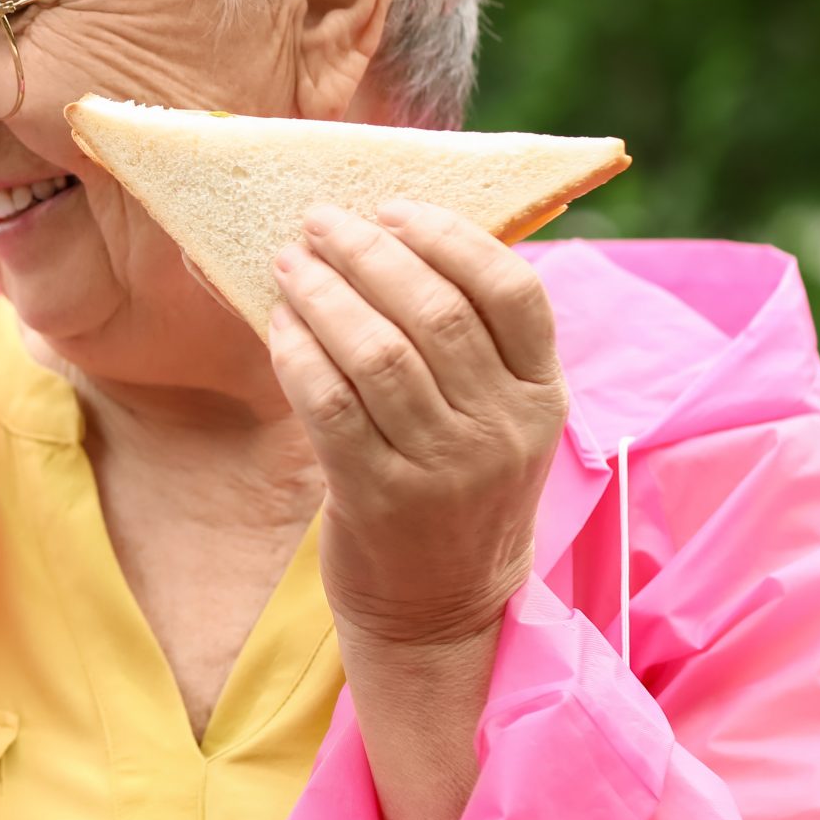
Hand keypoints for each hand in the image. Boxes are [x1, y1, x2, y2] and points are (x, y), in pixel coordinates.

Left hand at [267, 200, 568, 665]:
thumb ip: (476, 345)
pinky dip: (297, 353)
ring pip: (377, 353)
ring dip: (322, 294)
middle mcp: (503, 430)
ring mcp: (444, 468)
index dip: (449, 237)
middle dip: (367, 253)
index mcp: (543, 396)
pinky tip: (277, 325)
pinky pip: (329, 406)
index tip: (392, 208)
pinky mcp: (380, 499)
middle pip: (435, 312)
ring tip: (287, 262)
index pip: (512, 291)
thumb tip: (401, 237)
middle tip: (318, 221)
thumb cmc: (458, 492)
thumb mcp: (499, 420)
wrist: (445, 611)